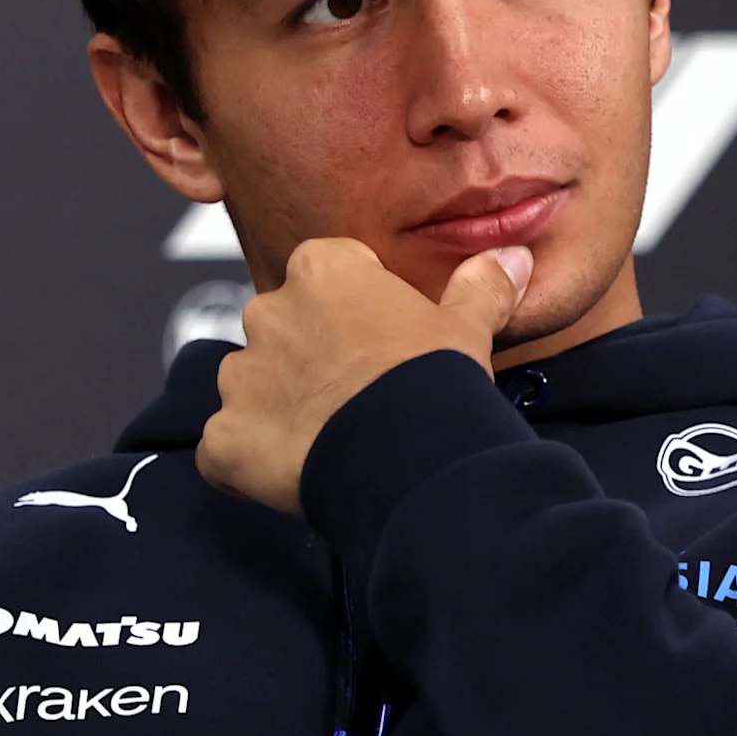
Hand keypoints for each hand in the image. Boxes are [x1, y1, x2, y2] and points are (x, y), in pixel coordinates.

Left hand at [198, 238, 533, 512]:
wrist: (405, 450)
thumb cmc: (434, 377)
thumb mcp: (468, 326)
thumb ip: (481, 286)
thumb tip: (513, 256)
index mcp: (322, 270)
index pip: (328, 271)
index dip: (355, 307)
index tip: (383, 339)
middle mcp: (267, 313)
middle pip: (283, 327)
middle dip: (310, 356)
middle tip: (358, 393)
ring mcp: (239, 378)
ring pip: (250, 385)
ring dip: (277, 407)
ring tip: (327, 438)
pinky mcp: (223, 439)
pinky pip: (226, 448)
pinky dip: (247, 463)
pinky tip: (289, 479)